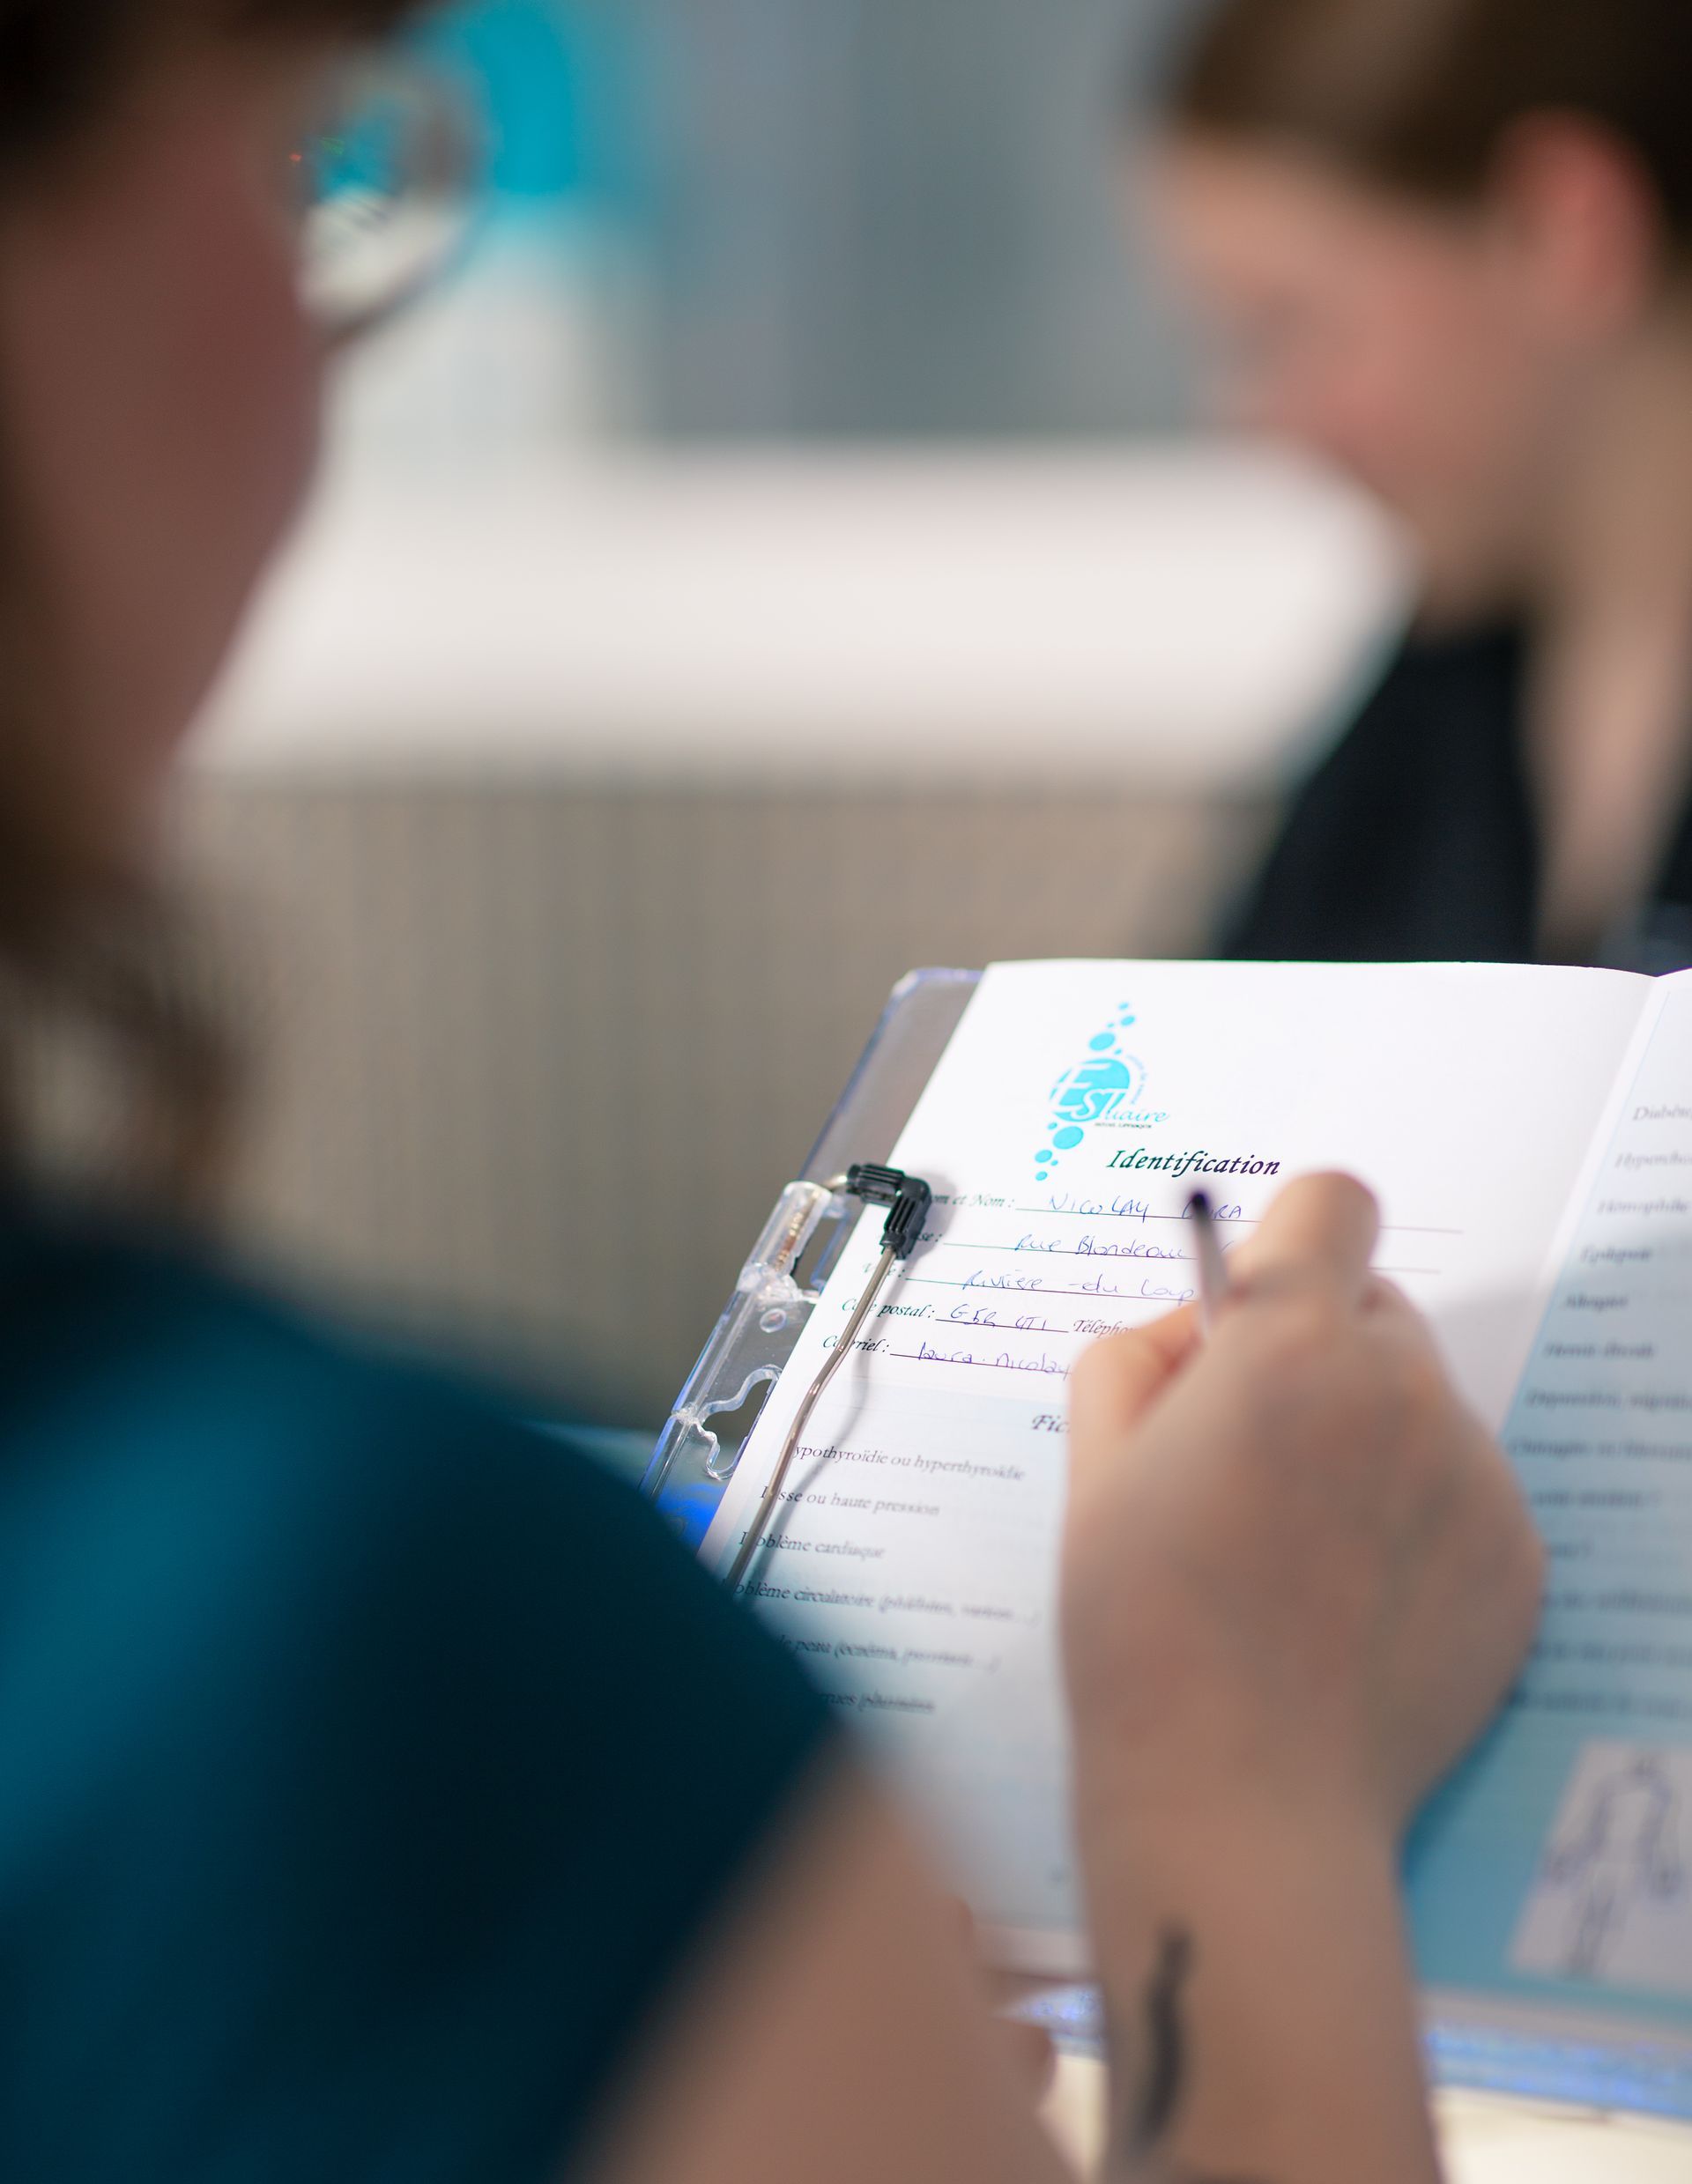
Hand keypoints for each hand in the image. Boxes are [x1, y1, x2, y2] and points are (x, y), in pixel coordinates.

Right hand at [1061, 1173, 1543, 1850]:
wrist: (1241, 1799)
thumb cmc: (1144, 1633)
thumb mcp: (1091, 1465)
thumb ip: (1136, 1356)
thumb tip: (1194, 1332)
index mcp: (1286, 1348)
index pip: (1332, 1202)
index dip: (1286, 1245)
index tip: (1252, 1315)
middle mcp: (1400, 1390)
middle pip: (1376, 1307)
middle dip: (1316, 1352)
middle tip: (1249, 1456)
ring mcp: (1473, 1477)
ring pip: (1419, 1405)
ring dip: (1365, 1439)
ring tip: (1295, 1551)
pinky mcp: (1517, 1558)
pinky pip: (1462, 1493)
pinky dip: (1413, 1523)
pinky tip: (1348, 1604)